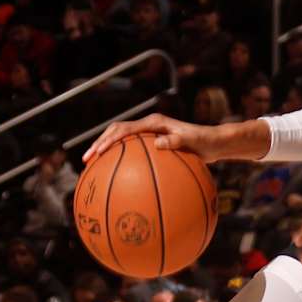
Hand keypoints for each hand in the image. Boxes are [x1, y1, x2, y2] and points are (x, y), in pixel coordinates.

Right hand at [83, 113, 233, 163]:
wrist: (214, 142)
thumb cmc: (205, 142)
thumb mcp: (192, 141)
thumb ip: (176, 141)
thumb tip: (159, 143)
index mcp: (153, 123)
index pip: (124, 129)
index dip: (109, 140)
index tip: (98, 152)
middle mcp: (148, 126)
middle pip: (116, 132)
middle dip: (99, 145)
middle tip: (87, 160)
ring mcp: (149, 134)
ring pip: (121, 141)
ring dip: (106, 151)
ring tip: (93, 167)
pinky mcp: (152, 143)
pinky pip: (132, 152)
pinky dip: (121, 161)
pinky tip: (117, 178)